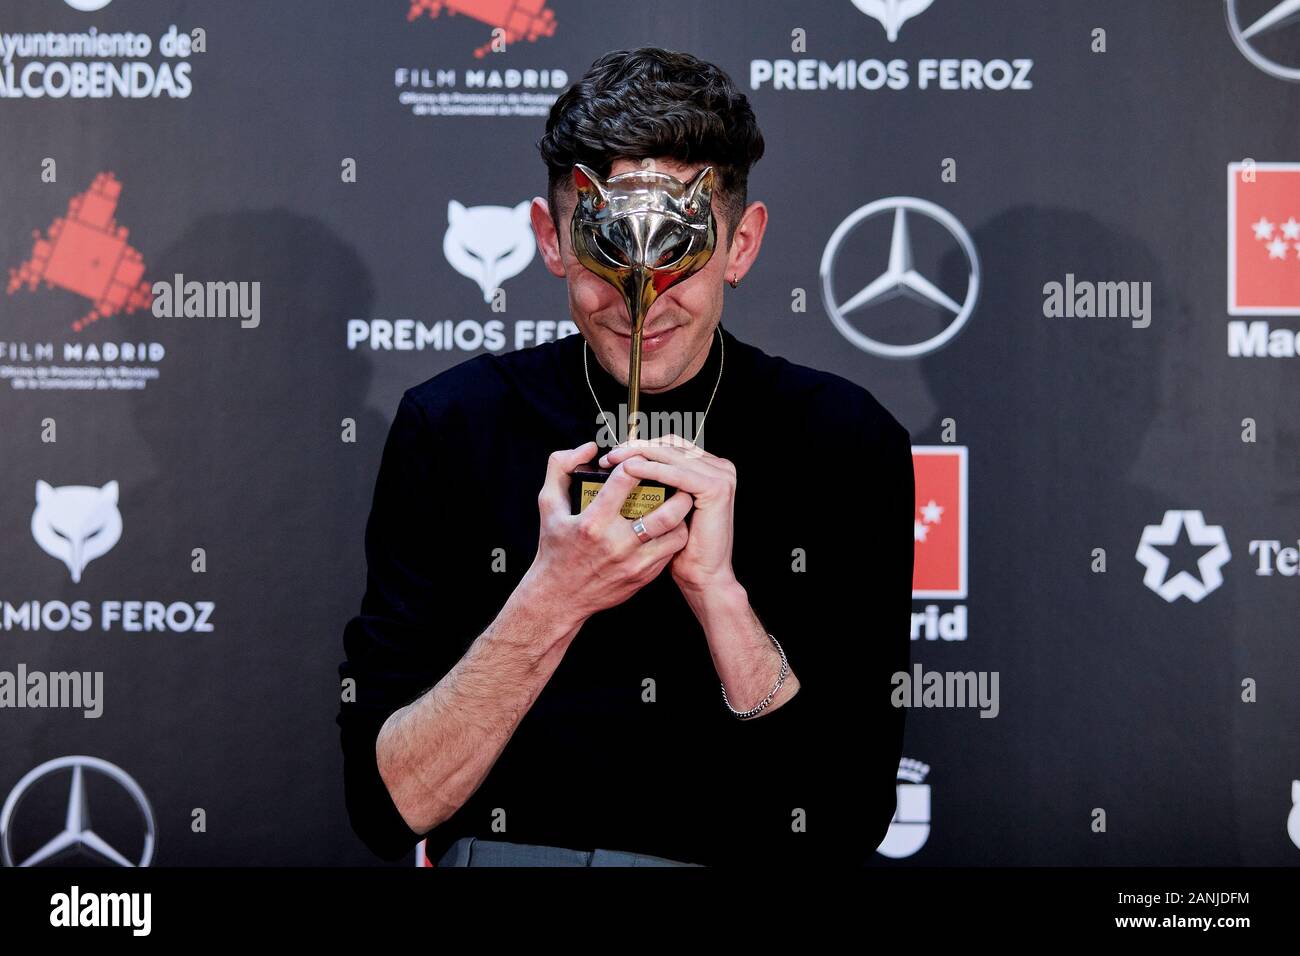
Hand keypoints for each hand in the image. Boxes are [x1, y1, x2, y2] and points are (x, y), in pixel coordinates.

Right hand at [525, 441, 692, 626]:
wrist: (559, 597)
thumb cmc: (554, 547)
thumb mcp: (547, 504)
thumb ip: (561, 467)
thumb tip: (589, 448)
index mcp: (592, 523)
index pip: (625, 481)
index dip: (638, 462)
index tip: (641, 459)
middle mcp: (615, 544)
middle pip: (664, 512)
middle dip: (678, 490)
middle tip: (678, 478)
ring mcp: (633, 564)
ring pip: (675, 533)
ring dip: (681, 514)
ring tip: (678, 500)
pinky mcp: (643, 577)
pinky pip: (671, 551)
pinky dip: (674, 534)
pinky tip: (669, 525)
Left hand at [599, 435, 737, 595]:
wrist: (703, 576)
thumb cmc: (681, 548)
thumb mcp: (667, 509)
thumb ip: (658, 485)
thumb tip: (626, 464)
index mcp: (709, 467)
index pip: (671, 444)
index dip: (641, 444)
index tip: (614, 453)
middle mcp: (719, 466)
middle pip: (670, 445)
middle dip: (636, 447)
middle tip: (609, 455)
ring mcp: (721, 475)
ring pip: (671, 454)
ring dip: (639, 454)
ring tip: (614, 460)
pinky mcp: (716, 488)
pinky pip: (677, 473)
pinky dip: (651, 469)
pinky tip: (629, 470)